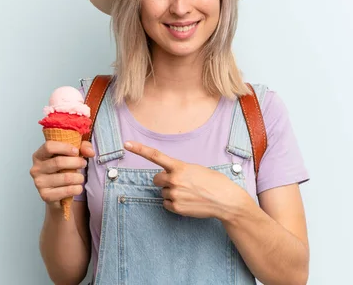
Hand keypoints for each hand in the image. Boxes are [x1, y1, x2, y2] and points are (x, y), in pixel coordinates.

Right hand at [29, 140, 95, 205]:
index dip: (65, 147)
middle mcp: (36, 169)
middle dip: (76, 162)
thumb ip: (83, 148)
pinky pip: (66, 191)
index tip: (76, 151)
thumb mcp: (73, 154)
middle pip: (58, 162)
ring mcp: (39, 183)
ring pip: (65, 177)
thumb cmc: (64, 170)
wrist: (58, 193)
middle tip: (83, 164)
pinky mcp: (45, 195)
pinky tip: (77, 187)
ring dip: (79, 177)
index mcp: (39, 155)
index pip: (49, 147)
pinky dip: (77, 189)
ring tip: (80, 177)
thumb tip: (90, 152)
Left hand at [123, 141, 248, 219]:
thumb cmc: (214, 182)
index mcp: (179, 167)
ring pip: (162, 193)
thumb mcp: (196, 169)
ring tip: (189, 193)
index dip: (140, 149)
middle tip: (179, 183)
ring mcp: (174, 195)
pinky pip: (166, 204)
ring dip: (172, 193)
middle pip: (156, 179)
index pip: (156, 156)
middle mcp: (174, 180)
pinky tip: (188, 202)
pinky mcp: (176, 208)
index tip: (126, 144)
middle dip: (163, 181)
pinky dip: (174, 204)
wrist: (225, 200)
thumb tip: (169, 178)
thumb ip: (180, 171)